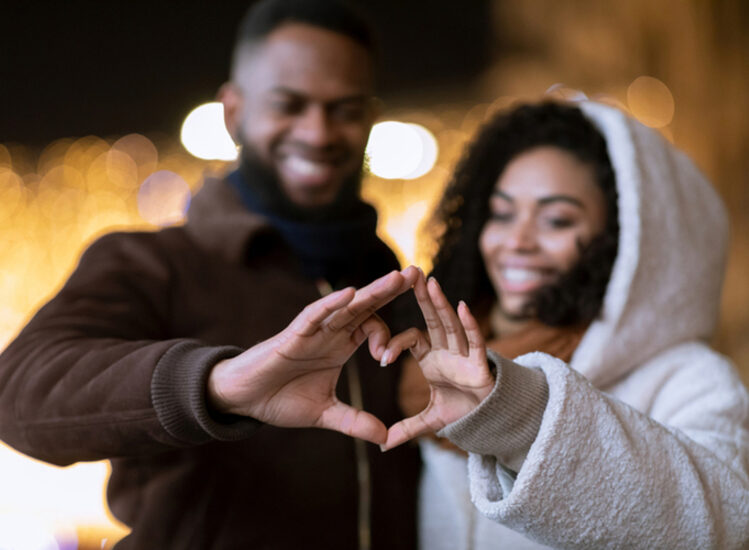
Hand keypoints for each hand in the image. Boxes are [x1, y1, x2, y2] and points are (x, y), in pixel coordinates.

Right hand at [207, 267, 418, 444]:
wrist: (244, 400)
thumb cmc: (280, 399)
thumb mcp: (325, 413)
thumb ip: (355, 421)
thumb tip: (385, 438)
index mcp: (340, 345)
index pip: (372, 328)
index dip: (387, 337)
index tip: (387, 358)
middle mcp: (330, 332)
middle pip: (366, 306)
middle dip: (391, 290)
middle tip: (417, 273)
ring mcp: (313, 331)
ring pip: (347, 306)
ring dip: (372, 291)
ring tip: (397, 278)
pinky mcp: (293, 335)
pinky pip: (315, 315)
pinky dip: (332, 304)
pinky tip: (351, 293)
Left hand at [380, 273, 494, 450]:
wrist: (491, 422)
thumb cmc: (463, 412)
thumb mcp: (430, 420)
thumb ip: (407, 428)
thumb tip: (382, 445)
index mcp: (432, 358)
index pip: (412, 339)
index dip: (396, 344)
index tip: (381, 358)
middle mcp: (448, 350)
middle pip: (433, 319)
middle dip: (422, 298)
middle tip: (409, 274)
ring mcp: (465, 355)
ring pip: (451, 325)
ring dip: (441, 304)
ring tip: (430, 282)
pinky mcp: (481, 364)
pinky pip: (475, 341)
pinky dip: (469, 325)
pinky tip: (461, 306)